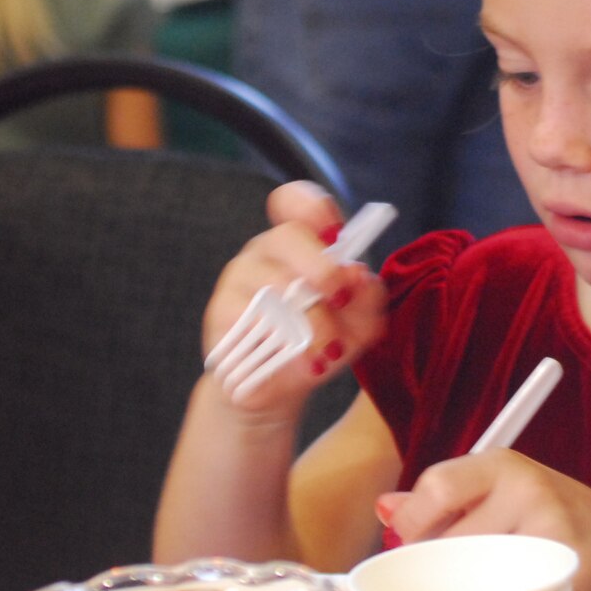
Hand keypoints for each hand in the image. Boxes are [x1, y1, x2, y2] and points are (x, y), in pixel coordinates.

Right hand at [202, 180, 387, 415]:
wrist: (278, 387)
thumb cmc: (321, 344)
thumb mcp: (359, 324)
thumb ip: (368, 298)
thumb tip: (360, 276)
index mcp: (303, 244)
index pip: (295, 202)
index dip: (313, 206)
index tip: (336, 234)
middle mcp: (269, 251)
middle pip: (288, 235)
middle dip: (322, 269)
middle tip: (341, 299)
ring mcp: (241, 277)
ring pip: (274, 281)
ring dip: (310, 321)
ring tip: (329, 351)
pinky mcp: (221, 311)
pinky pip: (251, 317)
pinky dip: (283, 344)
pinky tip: (302, 364)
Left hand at [378, 451, 590, 590]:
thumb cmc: (540, 519)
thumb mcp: (493, 496)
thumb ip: (440, 501)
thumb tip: (384, 508)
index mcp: (501, 464)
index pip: (437, 485)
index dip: (412, 522)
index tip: (409, 545)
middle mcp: (528, 486)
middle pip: (452, 538)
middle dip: (439, 565)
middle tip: (447, 577)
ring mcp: (552, 526)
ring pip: (477, 572)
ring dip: (469, 589)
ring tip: (485, 586)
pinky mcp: (568, 568)